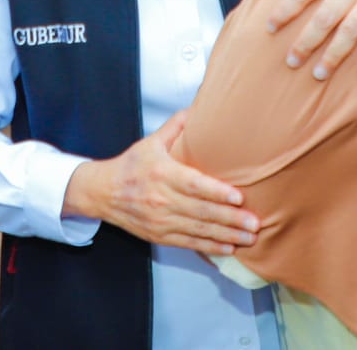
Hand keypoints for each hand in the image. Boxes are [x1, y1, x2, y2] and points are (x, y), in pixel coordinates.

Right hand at [62, 111, 259, 254]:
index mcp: (162, 174)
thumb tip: (197, 108)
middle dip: (231, 219)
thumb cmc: (130, 166)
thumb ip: (176, 127)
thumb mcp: (151, 141)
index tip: (239, 197)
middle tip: (254, 223)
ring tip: (249, 238)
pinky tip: (228, 248)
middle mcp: (162, 199)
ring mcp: (161, 220)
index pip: (193, 185)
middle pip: (201, 212)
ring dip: (226, 236)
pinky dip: (209, 247)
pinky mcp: (159, 235)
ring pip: (198, 230)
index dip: (217, 193)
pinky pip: (188, 243)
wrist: (102, 193)